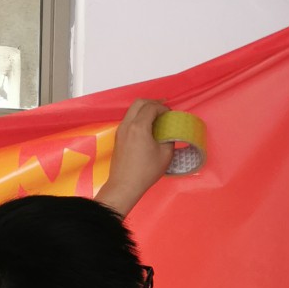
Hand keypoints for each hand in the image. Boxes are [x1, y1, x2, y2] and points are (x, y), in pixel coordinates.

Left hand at [97, 99, 173, 215]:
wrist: (124, 185)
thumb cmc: (145, 171)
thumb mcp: (165, 155)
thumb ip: (169, 139)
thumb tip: (169, 132)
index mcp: (139, 127)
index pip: (151, 107)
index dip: (163, 107)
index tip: (170, 113)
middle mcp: (127, 124)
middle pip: (139, 103)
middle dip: (153, 102)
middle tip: (164, 108)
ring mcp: (121, 130)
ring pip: (132, 110)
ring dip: (144, 109)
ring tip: (156, 116)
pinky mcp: (118, 136)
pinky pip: (129, 119)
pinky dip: (138, 117)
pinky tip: (147, 126)